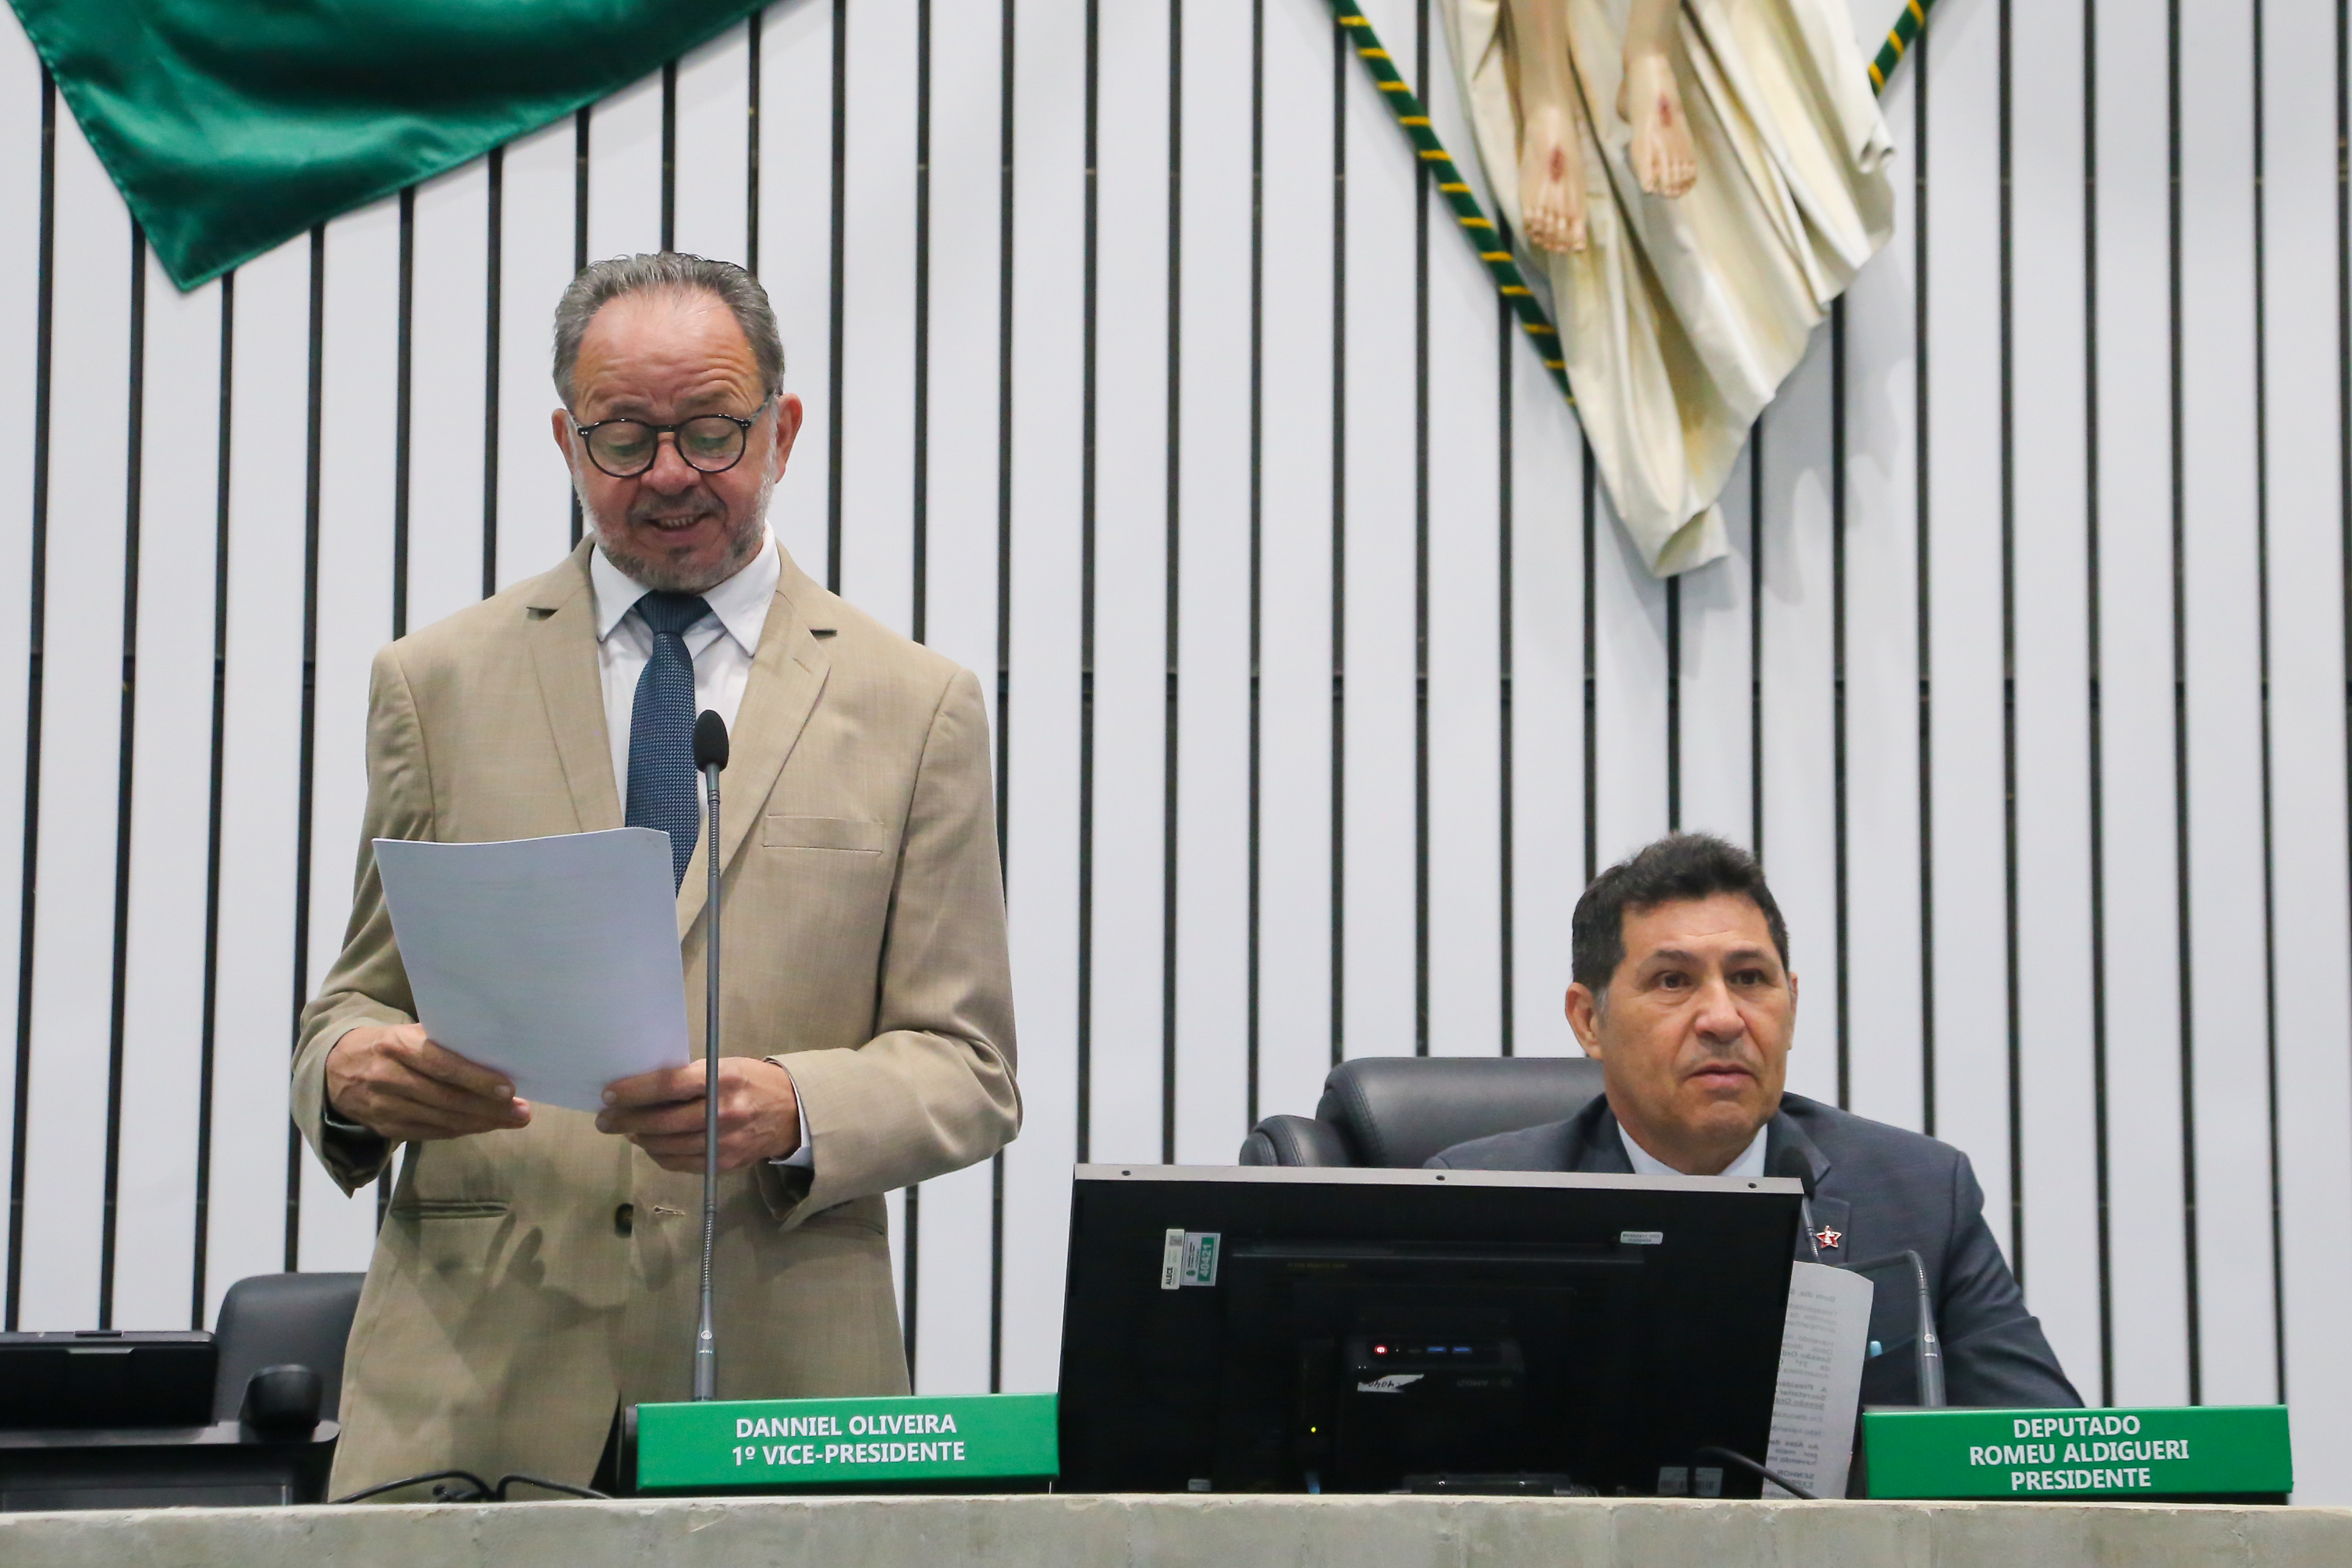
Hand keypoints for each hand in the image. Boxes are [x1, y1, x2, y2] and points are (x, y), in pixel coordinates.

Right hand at [324, 1024, 531, 1141]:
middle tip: (523, 1113)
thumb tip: (496, 1054)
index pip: (442, 1064)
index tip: (509, 1089)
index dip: (476, 1079)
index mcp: (396, 1045)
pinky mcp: (383, 1128)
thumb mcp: (408, 1032)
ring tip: (512, 1120)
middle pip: (446, 1098)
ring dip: (481, 1123)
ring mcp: (383, 1107)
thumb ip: (443, 1042)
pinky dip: (460, 1130)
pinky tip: (483, 1125)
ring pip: (440, 1120)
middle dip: (489, 1108)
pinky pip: (429, 1133)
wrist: (336, 1067)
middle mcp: (387, 1077)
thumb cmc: (389, 1044)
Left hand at [596, 1057, 801, 1172]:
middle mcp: (723, 1112)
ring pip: (666, 1146)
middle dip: (626, 1121)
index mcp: (722, 1079)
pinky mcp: (723, 1164)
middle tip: (605, 1119)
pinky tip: (650, 1144)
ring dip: (640, 1139)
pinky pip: (679, 1163)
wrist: (792, 1113)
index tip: (608, 1094)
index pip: (668, 1085)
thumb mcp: (725, 1067)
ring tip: (626, 1131)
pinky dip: (659, 1154)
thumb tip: (643, 1090)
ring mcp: (723, 1142)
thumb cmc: (751, 1082)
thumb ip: (690, 1077)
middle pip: (662, 1121)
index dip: (634, 1091)